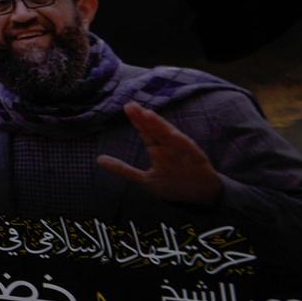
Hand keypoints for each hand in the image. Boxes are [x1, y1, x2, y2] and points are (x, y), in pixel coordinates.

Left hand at [97, 103, 222, 205]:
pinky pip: (189, 151)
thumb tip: (98, 159)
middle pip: (155, 131)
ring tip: (149, 115)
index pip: (146, 132)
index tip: (127, 106)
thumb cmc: (173, 183)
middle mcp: (170, 148)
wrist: (203, 194)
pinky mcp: (196, 160)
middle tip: (132, 105)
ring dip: (160, 126)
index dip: (137, 120)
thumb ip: (123, 169)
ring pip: (170, 137)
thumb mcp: (144, 179)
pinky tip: (174, 134)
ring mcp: (183, 153)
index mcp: (158, 149)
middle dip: (144, 119)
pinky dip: (182, 143)